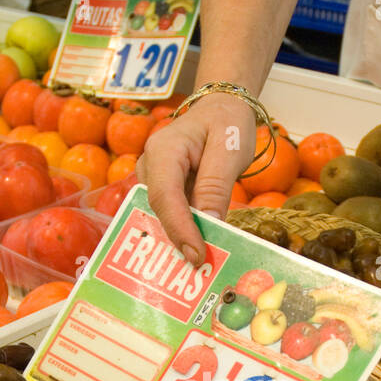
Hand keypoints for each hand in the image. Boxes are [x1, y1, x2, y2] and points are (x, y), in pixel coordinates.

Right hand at [137, 92, 255, 265]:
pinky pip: (169, 215)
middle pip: (158, 210)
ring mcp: (152, 179)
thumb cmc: (227, 124)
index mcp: (164, 150)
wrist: (220, 110)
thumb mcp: (230, 150)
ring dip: (179, 240)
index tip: (196, 255)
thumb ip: (217, 186)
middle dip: (178, 240)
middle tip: (200, 269)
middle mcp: (150, 165)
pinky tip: (199, 252)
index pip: (165, 195)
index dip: (179, 228)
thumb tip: (209, 224)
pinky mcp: (162, 191)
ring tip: (199, 268)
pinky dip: (184, 233)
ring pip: (161, 216)